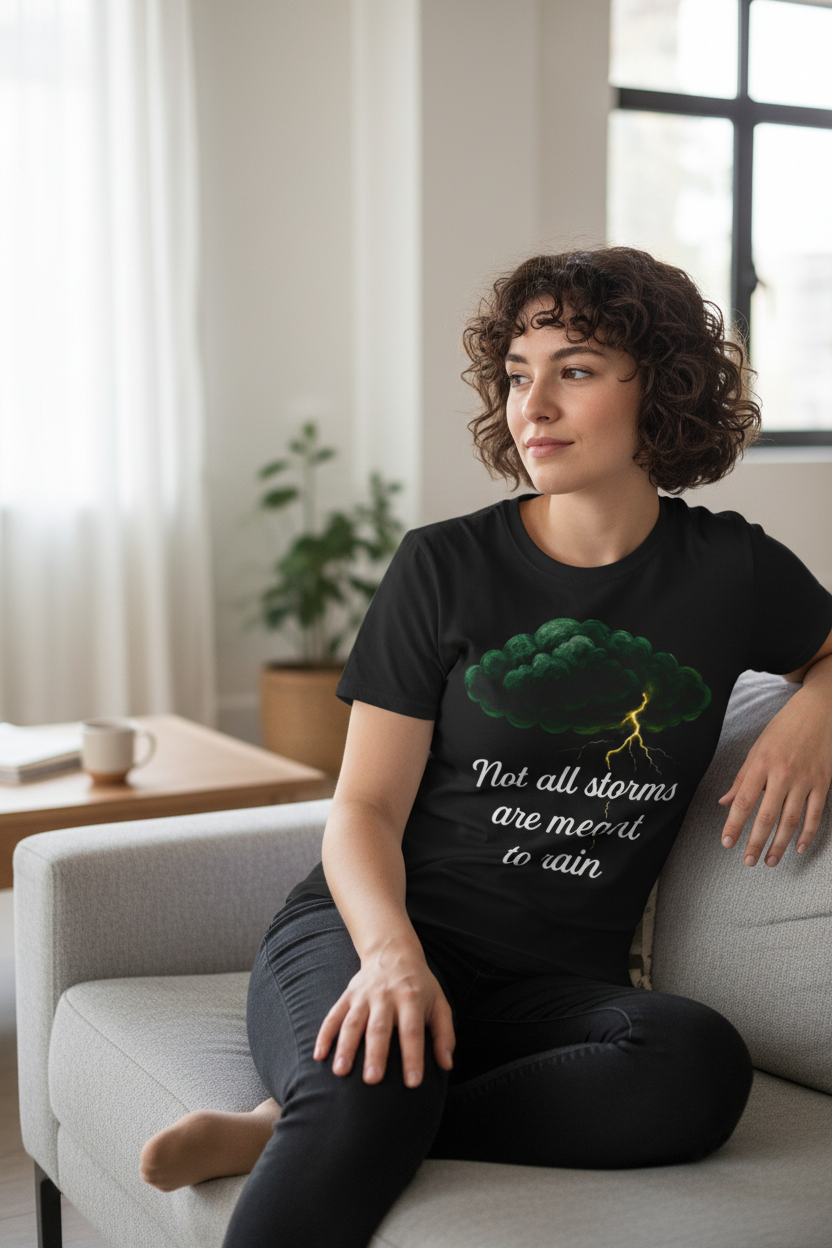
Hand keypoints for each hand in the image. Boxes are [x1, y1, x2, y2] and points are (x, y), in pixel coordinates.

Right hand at [313, 937, 454, 1087]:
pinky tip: (319, 1055)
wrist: (394, 953)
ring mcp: (363, 995)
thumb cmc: (420, 986)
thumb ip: (444, 1034)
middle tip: (372, 1080)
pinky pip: (333, 1015)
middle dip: (375, 1054)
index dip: (413, 1056)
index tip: (413, 1082)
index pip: (412, 1031)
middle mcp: (386, 996)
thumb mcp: (439, 1004)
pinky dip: (324, 1035)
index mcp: (411, 998)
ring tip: (341, 1071)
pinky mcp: (348, 996)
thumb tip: (446, 1064)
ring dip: (346, 1047)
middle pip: (379, 1027)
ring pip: (352, 1022)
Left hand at [718, 677, 831, 866]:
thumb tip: (725, 803)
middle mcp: (782, 773)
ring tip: (770, 860)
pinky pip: (815, 814)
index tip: (727, 843)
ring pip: (791, 820)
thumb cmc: (782, 729)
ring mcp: (805, 780)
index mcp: (761, 764)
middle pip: (767, 816)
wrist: (817, 712)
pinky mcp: (823, 783)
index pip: (743, 801)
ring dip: (780, 844)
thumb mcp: (756, 749)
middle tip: (748, 861)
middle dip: (756, 842)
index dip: (734, 824)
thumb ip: (742, 779)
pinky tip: (798, 848)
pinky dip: (807, 834)